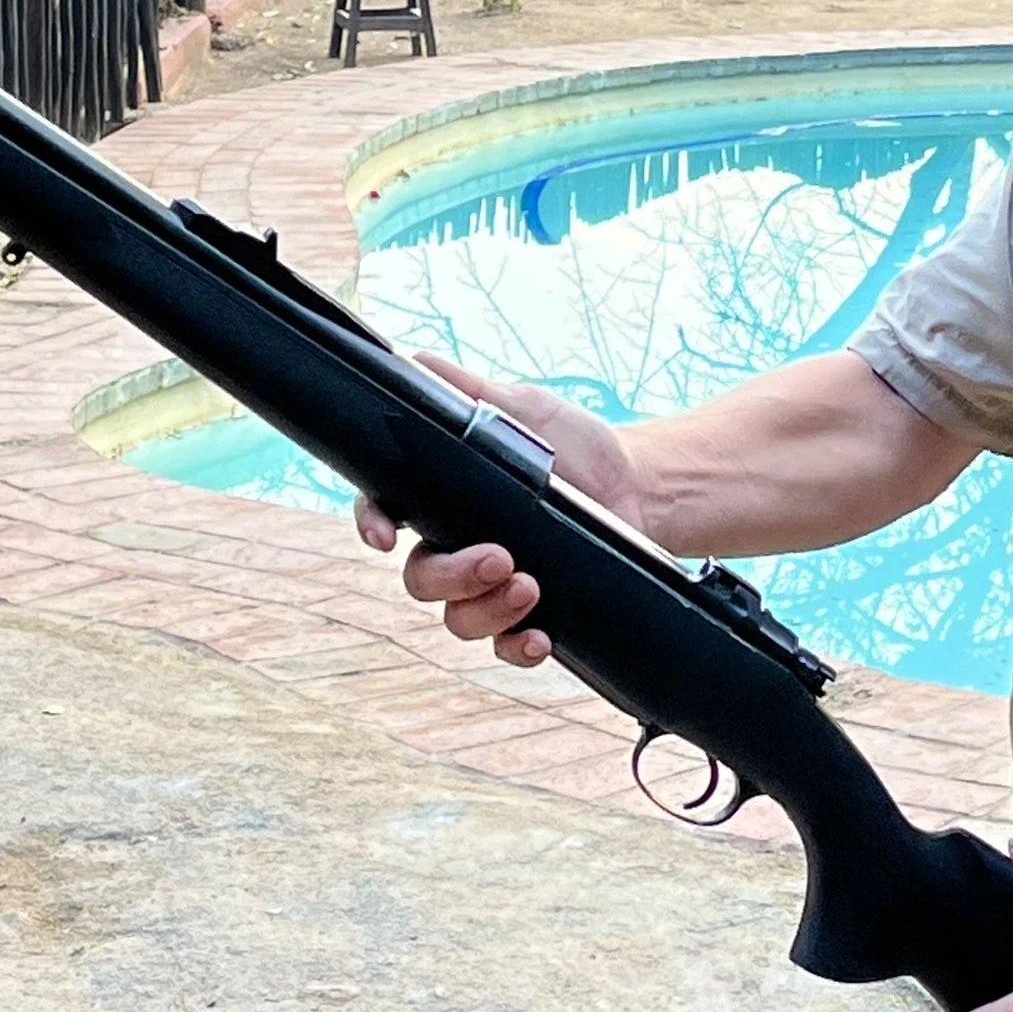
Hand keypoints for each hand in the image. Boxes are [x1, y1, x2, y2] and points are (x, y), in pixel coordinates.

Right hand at [355, 356, 643, 669]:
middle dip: (452, 575)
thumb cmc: (574, 446)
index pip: (386, 512)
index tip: (385, 536)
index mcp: (444, 498)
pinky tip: (539, 635)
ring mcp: (493, 588)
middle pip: (421, 579)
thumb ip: (466, 393)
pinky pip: (505, 649)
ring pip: (458, 619)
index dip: (372, 524)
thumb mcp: (522, 409)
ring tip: (531, 585)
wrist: (641, 489)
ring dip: (486, 609)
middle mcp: (459, 547)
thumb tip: (412, 362)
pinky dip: (516, 647)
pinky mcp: (531, 617)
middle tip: (499, 556)